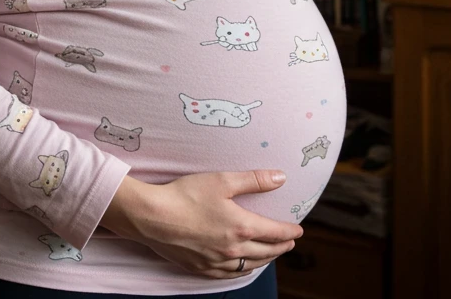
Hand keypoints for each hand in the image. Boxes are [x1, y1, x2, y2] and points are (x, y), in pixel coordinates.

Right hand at [101, 172, 300, 278]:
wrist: (151, 217)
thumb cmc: (185, 195)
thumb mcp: (222, 180)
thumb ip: (254, 180)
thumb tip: (281, 177)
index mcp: (242, 227)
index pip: (275, 232)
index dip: (290, 231)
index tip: (299, 230)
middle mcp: (233, 249)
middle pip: (266, 252)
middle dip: (281, 247)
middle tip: (289, 242)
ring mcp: (217, 262)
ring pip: (250, 265)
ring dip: (266, 260)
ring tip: (272, 254)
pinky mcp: (201, 268)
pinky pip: (230, 274)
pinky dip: (244, 270)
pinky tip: (244, 267)